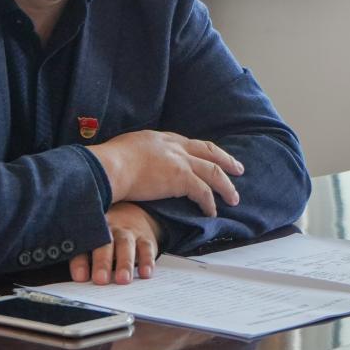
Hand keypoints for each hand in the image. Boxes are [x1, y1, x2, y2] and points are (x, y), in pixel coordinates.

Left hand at [69, 202, 161, 284]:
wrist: (133, 214)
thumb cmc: (106, 235)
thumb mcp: (93, 241)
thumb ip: (83, 257)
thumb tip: (78, 280)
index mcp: (92, 231)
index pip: (83, 246)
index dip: (80, 261)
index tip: (80, 277)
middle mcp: (109, 230)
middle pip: (105, 244)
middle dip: (102, 262)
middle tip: (100, 279)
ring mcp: (128, 233)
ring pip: (125, 245)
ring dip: (124, 263)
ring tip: (123, 279)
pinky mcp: (145, 239)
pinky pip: (146, 248)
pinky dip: (147, 261)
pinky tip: (145, 273)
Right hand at [86, 130, 243, 216]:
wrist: (111, 166)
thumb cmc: (111, 160)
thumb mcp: (128, 147)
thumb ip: (140, 152)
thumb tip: (136, 161)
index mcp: (162, 138)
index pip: (191, 143)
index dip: (204, 152)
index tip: (212, 157)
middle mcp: (175, 146)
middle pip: (209, 152)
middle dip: (226, 161)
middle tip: (238, 169)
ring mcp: (180, 161)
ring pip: (213, 172)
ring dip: (225, 186)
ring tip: (233, 198)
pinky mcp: (181, 179)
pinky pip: (204, 192)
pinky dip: (210, 203)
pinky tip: (211, 212)